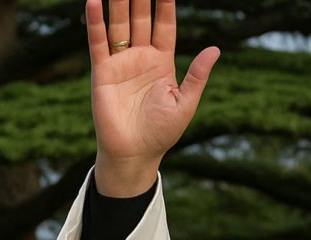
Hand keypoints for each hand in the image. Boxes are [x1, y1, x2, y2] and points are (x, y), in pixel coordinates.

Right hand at [85, 0, 219, 196]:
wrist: (136, 153)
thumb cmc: (162, 132)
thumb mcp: (186, 102)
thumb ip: (197, 75)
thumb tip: (216, 49)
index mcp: (162, 62)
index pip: (164, 26)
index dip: (166, 6)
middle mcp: (140, 57)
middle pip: (140, 19)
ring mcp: (120, 62)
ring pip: (119, 25)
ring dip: (118, 3)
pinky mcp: (102, 71)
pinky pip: (98, 42)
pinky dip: (95, 22)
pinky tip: (95, 1)